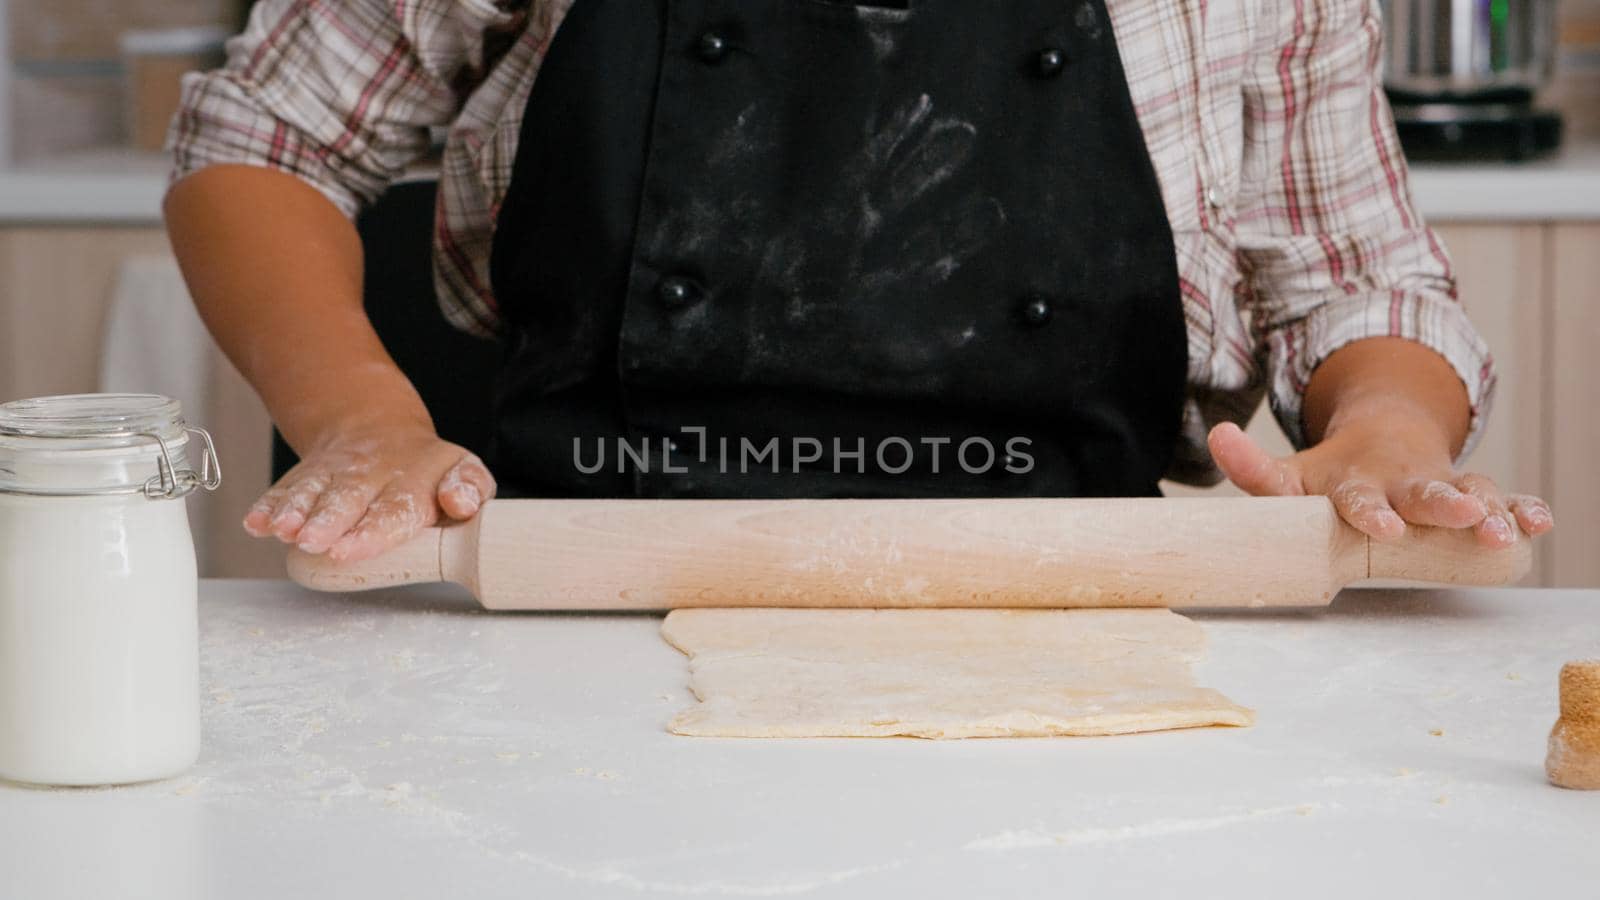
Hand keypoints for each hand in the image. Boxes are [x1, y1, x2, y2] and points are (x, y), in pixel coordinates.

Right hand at [242, 422, 495, 562]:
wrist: (380, 431)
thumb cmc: (430, 473)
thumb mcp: (464, 472)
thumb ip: (471, 489)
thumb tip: (461, 502)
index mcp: (418, 474)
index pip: (396, 506)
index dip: (373, 530)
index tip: (350, 549)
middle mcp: (373, 471)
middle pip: (348, 498)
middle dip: (328, 521)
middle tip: (312, 542)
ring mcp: (336, 470)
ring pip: (313, 490)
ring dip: (296, 511)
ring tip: (281, 530)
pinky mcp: (307, 474)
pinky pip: (286, 488)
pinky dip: (269, 505)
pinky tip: (256, 523)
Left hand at [1207, 419, 1552, 547]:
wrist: (1383, 435)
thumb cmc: (1332, 471)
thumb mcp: (1292, 472)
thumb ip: (1254, 468)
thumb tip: (1214, 435)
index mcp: (1358, 480)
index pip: (1360, 499)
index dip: (1371, 512)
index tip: (1384, 527)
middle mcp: (1405, 480)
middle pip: (1426, 493)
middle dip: (1446, 505)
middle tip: (1465, 517)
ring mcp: (1443, 484)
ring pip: (1474, 494)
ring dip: (1493, 511)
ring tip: (1508, 531)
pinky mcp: (1474, 491)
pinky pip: (1505, 497)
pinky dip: (1525, 508)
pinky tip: (1541, 523)